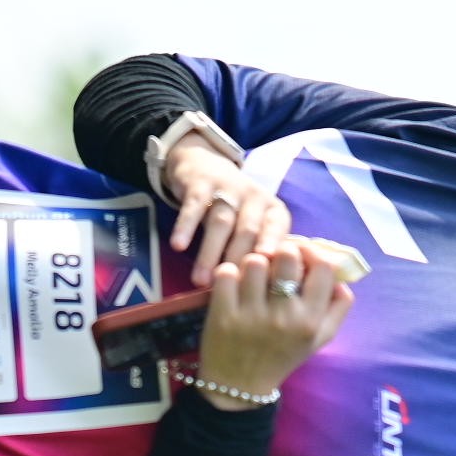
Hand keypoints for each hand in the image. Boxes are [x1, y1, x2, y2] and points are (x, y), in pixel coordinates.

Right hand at [164, 135, 289, 284]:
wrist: (205, 164)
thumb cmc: (236, 209)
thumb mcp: (256, 226)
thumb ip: (263, 252)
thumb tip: (264, 291)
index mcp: (272, 210)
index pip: (277, 228)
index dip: (272, 244)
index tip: (266, 264)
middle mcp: (254, 197)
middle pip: (247, 230)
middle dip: (236, 260)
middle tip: (227, 288)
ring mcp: (227, 189)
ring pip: (221, 222)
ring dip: (210, 252)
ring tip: (200, 280)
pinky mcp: (200, 184)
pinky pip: (194, 207)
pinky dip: (186, 226)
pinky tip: (178, 246)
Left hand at [192, 247, 354, 408]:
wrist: (239, 386)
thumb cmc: (281, 356)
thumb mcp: (319, 338)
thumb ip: (338, 307)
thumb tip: (341, 275)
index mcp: (310, 322)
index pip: (323, 266)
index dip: (313, 253)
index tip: (302, 257)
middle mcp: (284, 318)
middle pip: (287, 255)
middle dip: (281, 252)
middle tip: (275, 263)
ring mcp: (251, 316)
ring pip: (255, 261)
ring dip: (253, 264)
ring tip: (252, 278)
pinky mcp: (223, 315)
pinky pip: (226, 273)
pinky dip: (228, 276)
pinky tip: (232, 287)